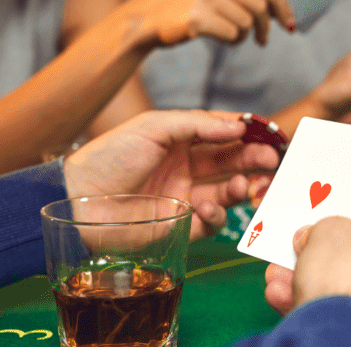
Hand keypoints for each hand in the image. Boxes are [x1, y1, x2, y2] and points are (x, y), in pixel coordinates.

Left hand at [62, 110, 280, 239]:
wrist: (79, 200)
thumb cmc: (110, 156)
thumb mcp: (154, 126)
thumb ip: (199, 124)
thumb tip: (240, 125)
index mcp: (179, 140)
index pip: (223, 133)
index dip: (247, 132)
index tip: (270, 133)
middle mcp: (186, 166)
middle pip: (232, 161)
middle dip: (254, 159)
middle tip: (271, 160)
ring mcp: (184, 196)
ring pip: (228, 192)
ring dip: (243, 186)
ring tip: (245, 185)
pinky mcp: (180, 225)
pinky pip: (211, 222)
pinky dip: (217, 215)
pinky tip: (206, 208)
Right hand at [126, 0, 295, 46]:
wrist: (148, 17)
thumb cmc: (189, 1)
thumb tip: (283, 7)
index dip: (283, 8)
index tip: (289, 24)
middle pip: (261, 7)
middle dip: (266, 27)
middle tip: (263, 40)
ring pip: (248, 23)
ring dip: (245, 35)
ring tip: (234, 36)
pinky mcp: (197, 17)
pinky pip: (233, 35)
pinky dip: (233, 41)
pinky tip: (222, 39)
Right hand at [264, 204, 350, 346]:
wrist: (346, 344)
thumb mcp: (331, 232)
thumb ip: (328, 227)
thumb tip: (318, 237)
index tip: (339, 216)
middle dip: (334, 256)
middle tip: (305, 248)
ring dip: (323, 285)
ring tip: (282, 279)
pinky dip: (332, 314)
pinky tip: (291, 304)